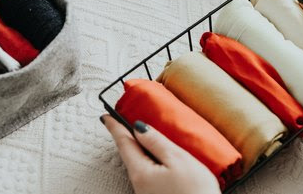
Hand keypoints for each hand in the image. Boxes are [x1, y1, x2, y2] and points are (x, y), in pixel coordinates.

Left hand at [102, 115, 219, 193]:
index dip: (115, 127)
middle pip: (129, 154)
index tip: (106, 116)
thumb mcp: (178, 160)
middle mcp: (139, 184)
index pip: (124, 143)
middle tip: (120, 122)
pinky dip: (148, 160)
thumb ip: (157, 142)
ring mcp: (147, 192)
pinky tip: (156, 157)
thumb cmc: (195, 192)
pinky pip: (148, 173)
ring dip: (138, 149)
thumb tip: (140, 128)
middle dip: (126, 138)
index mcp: (142, 172)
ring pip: (139, 164)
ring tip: (140, 136)